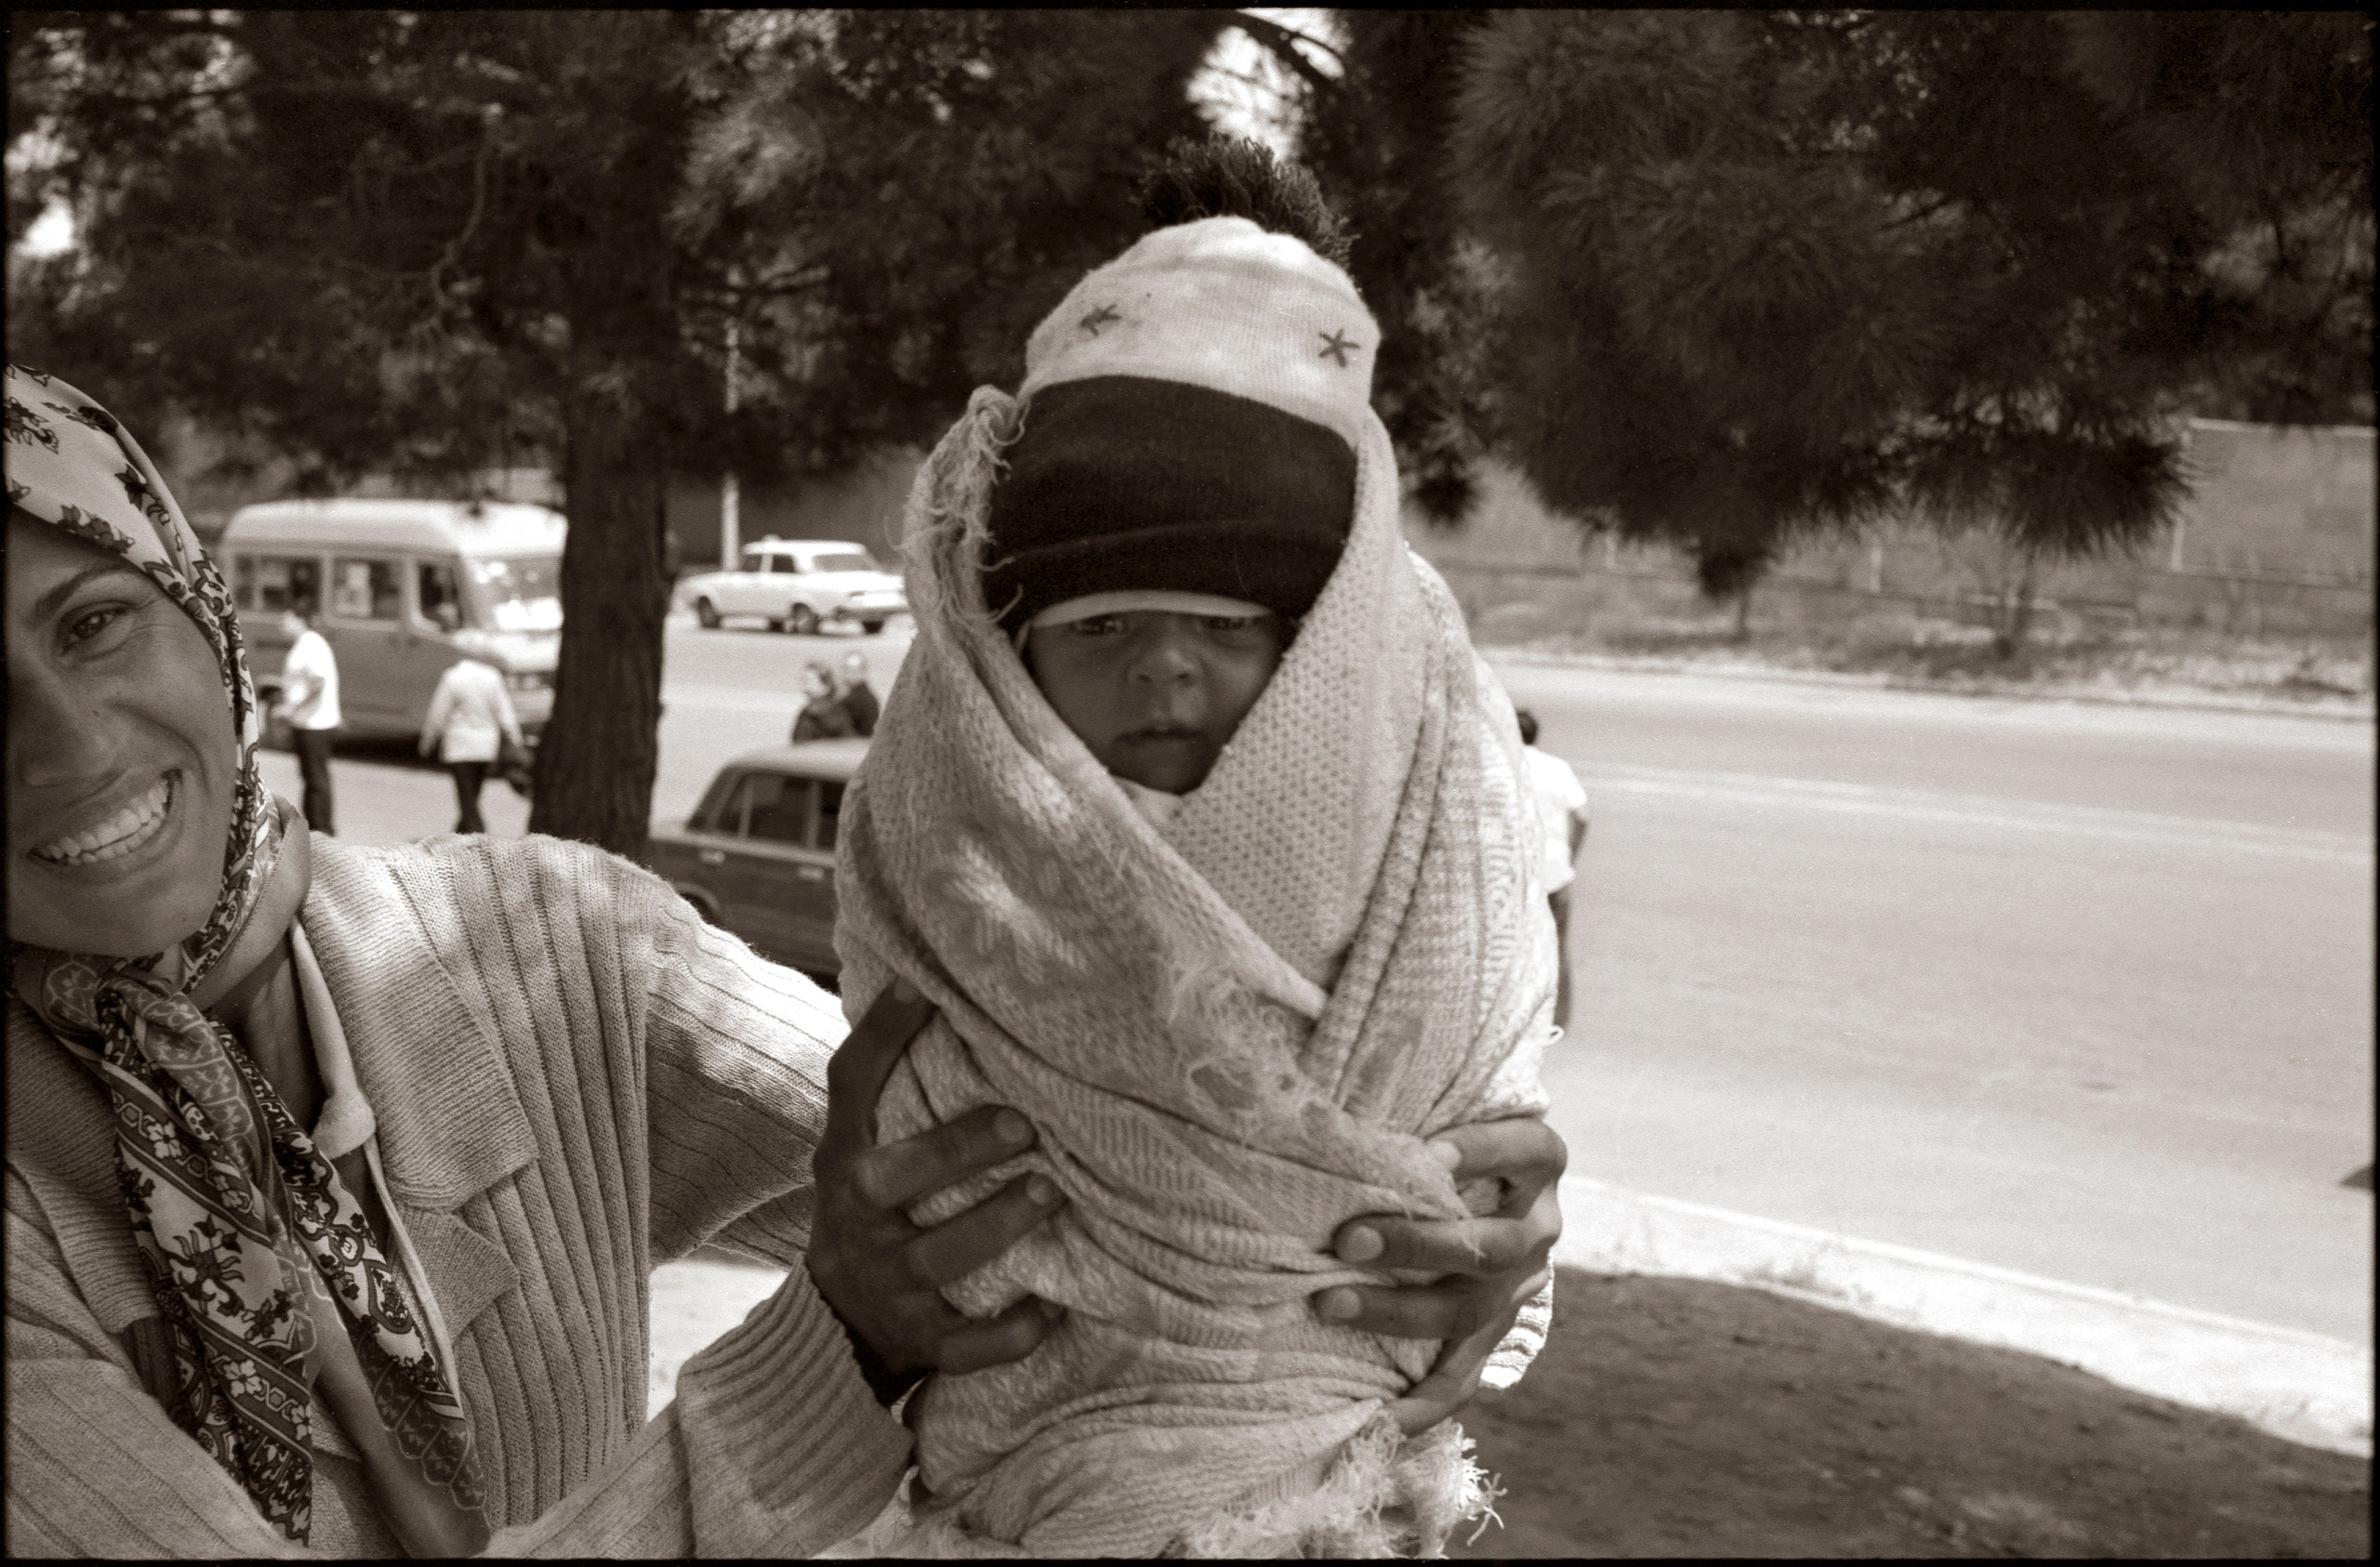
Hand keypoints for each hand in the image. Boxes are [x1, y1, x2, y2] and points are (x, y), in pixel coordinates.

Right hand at [806, 979, 1068, 1403]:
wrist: (832, 1331)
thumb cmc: (872, 1212)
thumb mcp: (862, 1152)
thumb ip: (893, 1092)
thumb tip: (938, 982)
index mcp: (843, 1160)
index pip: (850, 1088)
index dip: (879, 1036)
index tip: (921, 987)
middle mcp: (857, 1217)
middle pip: (894, 1179)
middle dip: (958, 1149)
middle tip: (1025, 1122)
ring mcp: (887, 1283)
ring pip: (940, 1257)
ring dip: (997, 1224)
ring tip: (1054, 1192)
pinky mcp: (919, 1341)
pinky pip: (967, 1344)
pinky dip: (1011, 1331)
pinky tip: (1056, 1306)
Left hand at [1312, 1117, 1566, 1435]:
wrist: (1498, 1191)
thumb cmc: (1445, 1138)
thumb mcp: (1451, 1113)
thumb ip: (1411, 1109)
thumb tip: (1331, 1102)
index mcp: (1538, 1161)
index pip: (1524, 1148)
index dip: (1483, 1151)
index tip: (1428, 1153)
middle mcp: (1539, 1225)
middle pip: (1490, 1243)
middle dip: (1417, 1244)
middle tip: (1349, 1239)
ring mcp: (1519, 1285)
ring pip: (1470, 1308)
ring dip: (1398, 1312)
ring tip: (1331, 1305)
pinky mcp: (1494, 1331)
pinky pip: (1464, 1376)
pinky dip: (1423, 1402)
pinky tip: (1381, 1419)